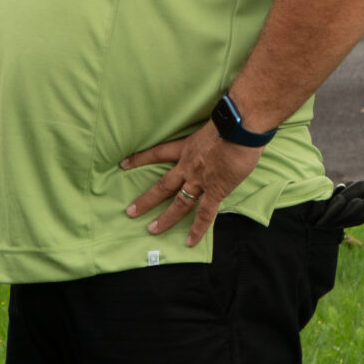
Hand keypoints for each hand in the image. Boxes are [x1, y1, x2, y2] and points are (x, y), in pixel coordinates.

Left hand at [122, 123, 263, 247]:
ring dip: (165, 218)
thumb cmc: (230, 121)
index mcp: (186, 148)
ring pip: (178, 203)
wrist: (240, 128)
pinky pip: (204, 214)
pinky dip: (197, 229)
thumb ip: (208, 137)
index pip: (158, 153)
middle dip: (146, 199)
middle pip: (162, 185)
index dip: (140, 159)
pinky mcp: (216, 191)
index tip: (123, 164)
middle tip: (130, 212)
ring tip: (151, 230)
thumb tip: (215, 138)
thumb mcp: (211, 127)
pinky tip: (190, 241)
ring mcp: (200, 180)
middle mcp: (188, 167)